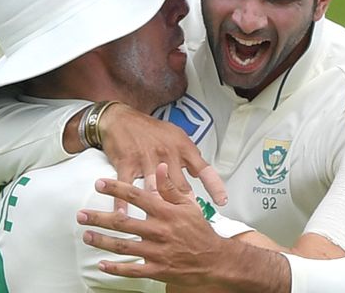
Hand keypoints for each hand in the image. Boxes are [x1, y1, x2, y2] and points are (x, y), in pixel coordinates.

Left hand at [77, 163, 224, 285]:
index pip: (137, 196)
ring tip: (86, 236)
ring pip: (124, 246)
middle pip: (123, 223)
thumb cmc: (200, 232)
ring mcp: (157, 252)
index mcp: (166, 213)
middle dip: (99, 218)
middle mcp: (159, 231)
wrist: (215, 260)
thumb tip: (160, 167)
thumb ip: (171, 187)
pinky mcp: (157, 269)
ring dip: (102, 241)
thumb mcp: (189, 205)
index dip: (117, 188)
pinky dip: (116, 269)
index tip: (99, 183)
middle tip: (81, 215)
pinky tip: (102, 265)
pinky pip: (133, 270)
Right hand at [99, 103, 226, 210]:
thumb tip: (201, 174)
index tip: (222, 201)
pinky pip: (127, 186)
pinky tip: (123, 216)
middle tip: (188, 222)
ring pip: (154, 188)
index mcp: (182, 148)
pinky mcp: (127, 163)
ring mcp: (146, 158)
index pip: (204, 169)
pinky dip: (123, 203)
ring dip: (158, 207)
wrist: (122, 119)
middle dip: (184, 207)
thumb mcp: (176, 136)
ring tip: (161, 225)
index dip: (214, 186)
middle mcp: (167, 153)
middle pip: (179, 186)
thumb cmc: (151, 130)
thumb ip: (189, 156)